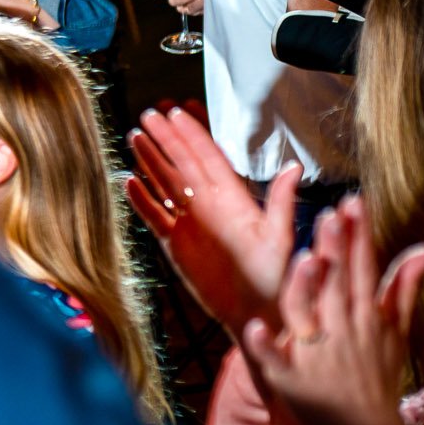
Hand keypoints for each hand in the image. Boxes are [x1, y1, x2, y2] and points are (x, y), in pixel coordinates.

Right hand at [125, 105, 293, 335]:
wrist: (257, 312)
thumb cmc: (277, 276)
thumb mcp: (283, 237)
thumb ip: (283, 202)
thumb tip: (294, 167)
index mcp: (234, 199)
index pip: (209, 158)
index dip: (193, 134)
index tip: (176, 112)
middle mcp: (209, 205)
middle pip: (182, 164)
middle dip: (166, 139)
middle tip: (148, 114)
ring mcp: (189, 223)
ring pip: (165, 184)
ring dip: (150, 161)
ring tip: (134, 137)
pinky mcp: (174, 244)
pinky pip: (154, 216)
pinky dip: (141, 200)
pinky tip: (129, 182)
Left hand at [244, 197, 423, 424]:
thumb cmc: (376, 375)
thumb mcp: (393, 331)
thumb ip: (401, 287)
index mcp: (364, 318)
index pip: (361, 270)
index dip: (358, 237)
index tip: (352, 203)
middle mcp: (341, 331)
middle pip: (336, 285)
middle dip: (335, 251)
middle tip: (331, 216)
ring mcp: (314, 355)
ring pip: (308, 315)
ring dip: (307, 289)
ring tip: (306, 259)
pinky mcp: (291, 379)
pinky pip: (275, 360)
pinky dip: (267, 345)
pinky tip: (257, 326)